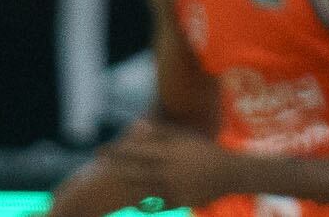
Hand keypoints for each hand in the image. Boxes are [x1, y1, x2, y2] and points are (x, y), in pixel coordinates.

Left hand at [76, 119, 238, 212]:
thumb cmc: (205, 151)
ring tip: (109, 187)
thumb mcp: (185, 137)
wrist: (231, 173)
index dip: (116, 151)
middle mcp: (169, 169)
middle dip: (115, 168)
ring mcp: (174, 186)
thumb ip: (161, 132)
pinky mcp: (179, 201)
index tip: (100, 150)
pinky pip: (156, 203)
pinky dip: (142, 203)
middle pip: (135, 170)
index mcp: (170, 151)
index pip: (136, 150)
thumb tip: (137, 124)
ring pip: (142, 189)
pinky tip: (130, 204)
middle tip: (98, 167)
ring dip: (124, 188)